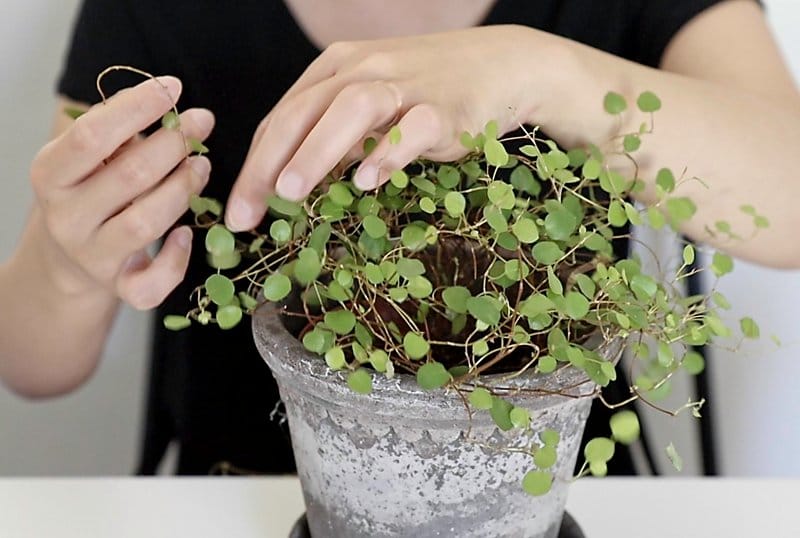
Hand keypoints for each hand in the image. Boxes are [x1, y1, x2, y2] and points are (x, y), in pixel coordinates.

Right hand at [29, 77, 214, 308]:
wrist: (69, 259)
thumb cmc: (90, 193)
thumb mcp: (90, 159)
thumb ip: (120, 133)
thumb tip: (171, 102)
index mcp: (51, 174)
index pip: (92, 135)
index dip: (137, 108)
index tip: (173, 87)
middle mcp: (66, 217)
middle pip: (130, 176)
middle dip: (174, 145)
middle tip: (202, 123)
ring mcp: (91, 256)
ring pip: (145, 224)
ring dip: (183, 189)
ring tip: (202, 166)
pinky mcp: (118, 288)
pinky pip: (151, 285)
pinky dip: (176, 260)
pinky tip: (186, 234)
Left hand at [226, 25, 552, 230]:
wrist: (500, 64)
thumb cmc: (425, 90)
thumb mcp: (369, 103)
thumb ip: (333, 135)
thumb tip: (290, 184)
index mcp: (337, 67)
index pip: (283, 116)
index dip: (254, 164)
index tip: (238, 211)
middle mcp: (364, 68)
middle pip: (304, 112)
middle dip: (267, 164)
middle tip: (245, 213)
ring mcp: (406, 84)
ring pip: (351, 109)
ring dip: (316, 152)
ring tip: (290, 193)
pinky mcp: (445, 107)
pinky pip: (413, 129)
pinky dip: (387, 153)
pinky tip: (366, 183)